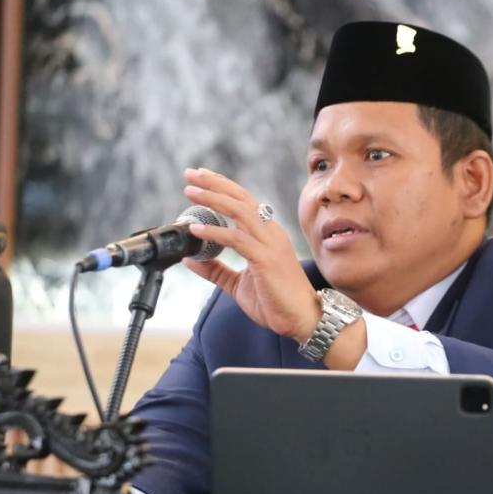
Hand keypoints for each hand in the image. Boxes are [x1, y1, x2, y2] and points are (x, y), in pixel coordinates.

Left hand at [181, 168, 320, 342]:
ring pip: (240, 211)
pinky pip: (237, 239)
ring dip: (213, 199)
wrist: (301, 320)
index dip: (222, 187)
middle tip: (191, 172)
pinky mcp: (266, 259)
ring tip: (190, 191)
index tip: (200, 177)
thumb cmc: (276, 302)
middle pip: (242, 198)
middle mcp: (271, 233)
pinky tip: (196, 230)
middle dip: (215, 183)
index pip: (244, 202)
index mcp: (268, 235)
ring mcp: (270, 244)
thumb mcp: (238, 284)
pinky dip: (215, 232)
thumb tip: (191, 259)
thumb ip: (216, 270)